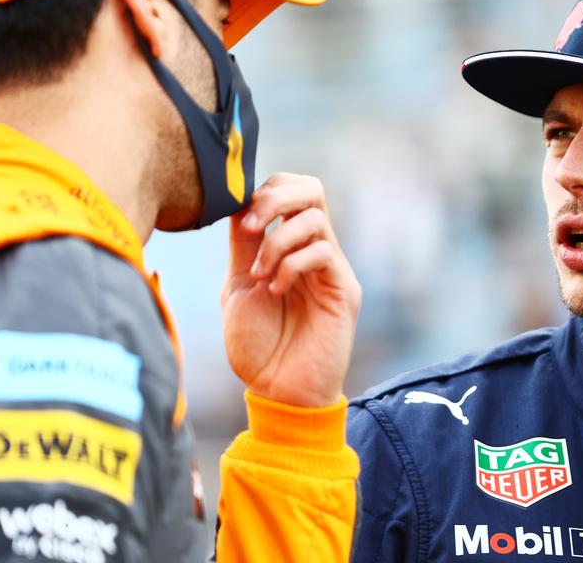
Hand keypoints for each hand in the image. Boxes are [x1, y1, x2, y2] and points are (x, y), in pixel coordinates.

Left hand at [221, 173, 359, 407]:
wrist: (278, 394)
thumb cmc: (257, 347)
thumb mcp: (239, 287)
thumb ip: (243, 247)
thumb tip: (239, 203)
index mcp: (289, 246)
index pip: (289, 190)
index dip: (263, 191)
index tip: (238, 220)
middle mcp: (315, 251)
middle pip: (311, 188)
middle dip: (274, 199)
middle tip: (251, 228)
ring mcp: (332, 268)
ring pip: (315, 216)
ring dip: (277, 242)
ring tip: (261, 276)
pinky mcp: (344, 289)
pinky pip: (322, 251)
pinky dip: (291, 264)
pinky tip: (275, 290)